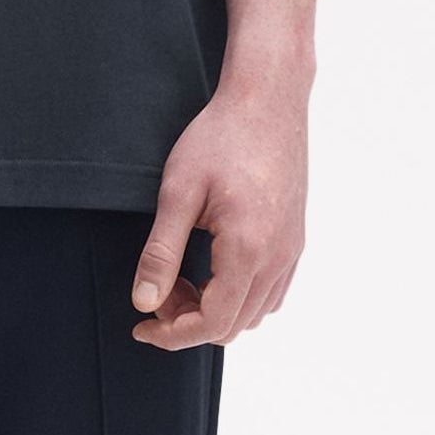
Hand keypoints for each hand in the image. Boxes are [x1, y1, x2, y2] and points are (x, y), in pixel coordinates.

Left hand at [128, 80, 307, 349]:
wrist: (266, 100)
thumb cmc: (219, 137)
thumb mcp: (178, 191)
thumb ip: (161, 252)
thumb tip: (144, 303)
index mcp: (248, 250)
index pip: (212, 323)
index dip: (172, 334)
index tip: (140, 325)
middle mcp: (278, 259)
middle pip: (233, 325)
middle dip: (188, 320)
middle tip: (158, 287)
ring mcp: (291, 250)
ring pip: (254, 313)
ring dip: (214, 309)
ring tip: (181, 275)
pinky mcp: (295, 239)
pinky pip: (270, 292)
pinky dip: (239, 296)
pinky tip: (212, 266)